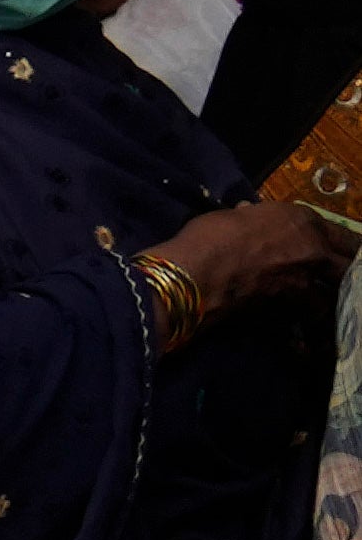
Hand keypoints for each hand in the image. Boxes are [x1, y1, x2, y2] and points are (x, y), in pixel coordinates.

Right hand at [155, 196, 335, 325]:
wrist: (193, 275)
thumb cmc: (210, 236)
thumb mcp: (237, 217)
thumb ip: (255, 219)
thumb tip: (248, 213)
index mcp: (304, 222)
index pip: (345, 237)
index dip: (347, 247)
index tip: (346, 254)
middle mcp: (313, 250)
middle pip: (348, 267)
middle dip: (346, 274)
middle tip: (342, 281)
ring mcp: (303, 282)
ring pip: (333, 296)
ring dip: (329, 300)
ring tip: (324, 306)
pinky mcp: (287, 309)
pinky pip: (307, 317)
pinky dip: (307, 322)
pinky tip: (302, 325)